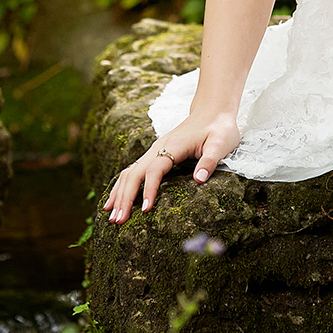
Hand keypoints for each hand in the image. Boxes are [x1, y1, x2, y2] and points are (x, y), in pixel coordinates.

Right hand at [102, 111, 240, 222]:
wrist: (213, 110)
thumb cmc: (219, 128)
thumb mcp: (221, 144)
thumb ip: (210, 161)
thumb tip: (199, 180)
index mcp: (174, 145)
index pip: (155, 170)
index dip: (149, 190)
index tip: (145, 210)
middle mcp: (159, 147)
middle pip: (134, 173)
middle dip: (124, 197)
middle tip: (118, 221)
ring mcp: (154, 150)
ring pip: (129, 172)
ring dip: (119, 194)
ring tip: (111, 216)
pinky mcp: (155, 154)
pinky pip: (133, 170)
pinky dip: (122, 186)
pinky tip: (116, 200)